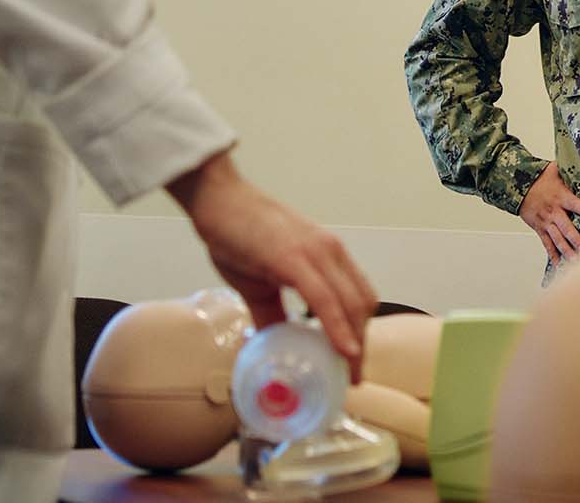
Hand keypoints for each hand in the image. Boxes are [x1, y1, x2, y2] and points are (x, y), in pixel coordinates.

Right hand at [167, 151, 376, 381]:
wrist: (218, 201)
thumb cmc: (237, 236)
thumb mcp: (260, 282)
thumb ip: (272, 314)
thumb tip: (274, 346)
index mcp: (327, 256)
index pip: (358, 298)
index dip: (361, 332)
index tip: (355, 363)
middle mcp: (331, 252)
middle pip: (361, 305)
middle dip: (361, 343)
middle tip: (352, 378)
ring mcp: (316, 253)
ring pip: (350, 303)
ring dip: (353, 341)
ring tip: (348, 372)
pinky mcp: (294, 258)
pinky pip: (324, 298)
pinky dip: (337, 326)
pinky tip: (342, 350)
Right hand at [521, 163, 579, 264]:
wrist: (516, 186)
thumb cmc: (538, 178)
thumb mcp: (554, 169)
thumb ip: (569, 168)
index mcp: (559, 197)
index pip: (573, 203)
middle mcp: (553, 211)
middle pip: (565, 227)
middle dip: (575, 238)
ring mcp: (545, 222)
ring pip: (557, 239)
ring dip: (567, 250)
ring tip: (577, 260)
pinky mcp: (539, 229)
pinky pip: (546, 243)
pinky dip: (552, 254)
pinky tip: (559, 264)